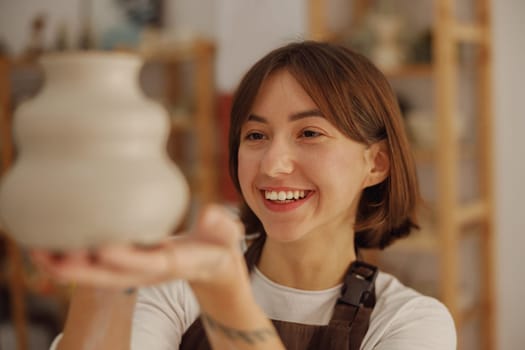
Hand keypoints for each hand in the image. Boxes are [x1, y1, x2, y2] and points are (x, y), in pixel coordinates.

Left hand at [30, 205, 246, 290]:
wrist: (212, 269)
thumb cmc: (219, 249)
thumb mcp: (228, 238)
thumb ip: (222, 228)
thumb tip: (210, 214)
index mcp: (175, 264)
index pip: (150, 265)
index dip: (127, 259)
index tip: (102, 248)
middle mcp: (150, 271)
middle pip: (112, 277)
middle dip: (81, 271)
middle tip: (49, 256)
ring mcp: (136, 270)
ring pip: (98, 275)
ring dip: (68, 268)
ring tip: (36, 252)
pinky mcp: (128, 264)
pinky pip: (97, 267)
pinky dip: (74, 259)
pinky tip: (51, 245)